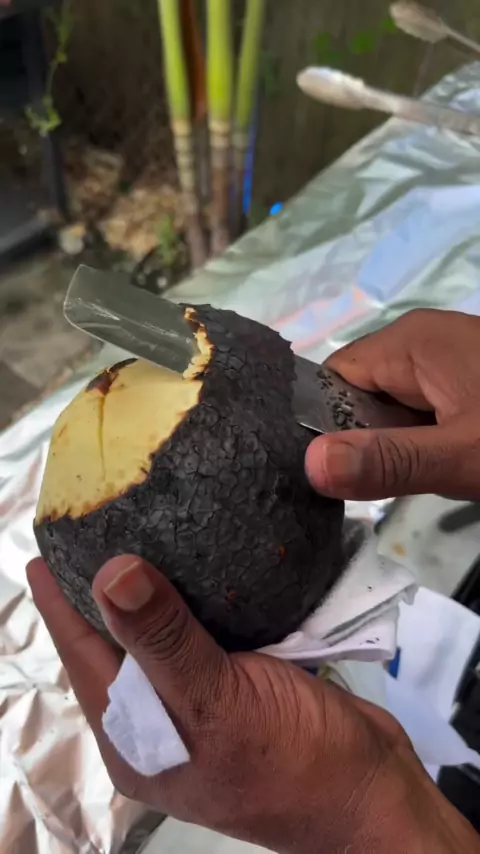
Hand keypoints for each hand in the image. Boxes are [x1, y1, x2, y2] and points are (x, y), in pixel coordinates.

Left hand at [28, 555, 477, 853]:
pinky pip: (208, 632)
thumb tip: (109, 573)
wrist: (372, 795)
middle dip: (100, 587)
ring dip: (154, 587)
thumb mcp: (216, 703)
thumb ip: (162, 640)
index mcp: (136, 736)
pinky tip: (206, 558)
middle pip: (117, 642)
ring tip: (143, 528)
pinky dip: (201, 596)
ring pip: (164, 634)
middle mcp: (162, 719)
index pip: (81, 655)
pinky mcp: (244, 682)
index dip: (60, 602)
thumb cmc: (290, 762)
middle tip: (97, 523)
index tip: (46, 549)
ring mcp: (204, 701)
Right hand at [306, 309, 479, 500]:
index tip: (318, 476)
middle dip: (361, 444)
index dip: (321, 426)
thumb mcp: (460, 453)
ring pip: (391, 411)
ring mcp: (443, 365)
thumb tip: (308, 463)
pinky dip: (419, 445)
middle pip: (359, 396)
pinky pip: (419, 415)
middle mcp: (419, 344)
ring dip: (392, 449)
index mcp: (409, 341)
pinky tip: (428, 471)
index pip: (331, 379)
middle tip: (365, 493)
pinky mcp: (462, 385)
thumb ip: (390, 460)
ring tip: (401, 485)